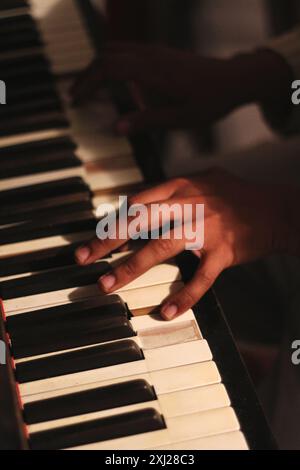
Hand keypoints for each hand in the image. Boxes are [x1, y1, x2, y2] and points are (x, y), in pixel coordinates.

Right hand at [70, 42, 256, 132]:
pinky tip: (112, 81)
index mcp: (152, 71)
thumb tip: (116, 128)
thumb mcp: (181, 119)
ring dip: (98, 67)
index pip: (108, 68)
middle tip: (75, 96)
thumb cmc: (211, 101)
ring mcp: (156, 51)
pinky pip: (127, 51)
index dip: (88, 83)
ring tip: (88, 89)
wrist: (235, 79)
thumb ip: (148, 121)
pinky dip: (111, 63)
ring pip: (115, 49)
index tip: (75, 100)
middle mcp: (151, 56)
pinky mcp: (160, 53)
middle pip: (106, 55)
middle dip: (86, 75)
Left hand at [75, 170, 289, 319]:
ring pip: (161, 248)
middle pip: (139, 221)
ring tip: (107, 285)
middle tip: (82, 259)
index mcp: (181, 186)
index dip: (112, 220)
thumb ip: (174, 188)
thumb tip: (142, 199)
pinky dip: (184, 297)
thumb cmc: (237, 196)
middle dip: (107, 241)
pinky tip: (166, 312)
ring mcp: (206, 228)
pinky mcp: (223, 252)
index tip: (93, 237)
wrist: (276, 209)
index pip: (136, 202)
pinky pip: (201, 279)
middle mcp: (189, 203)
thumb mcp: (203, 179)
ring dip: (131, 267)